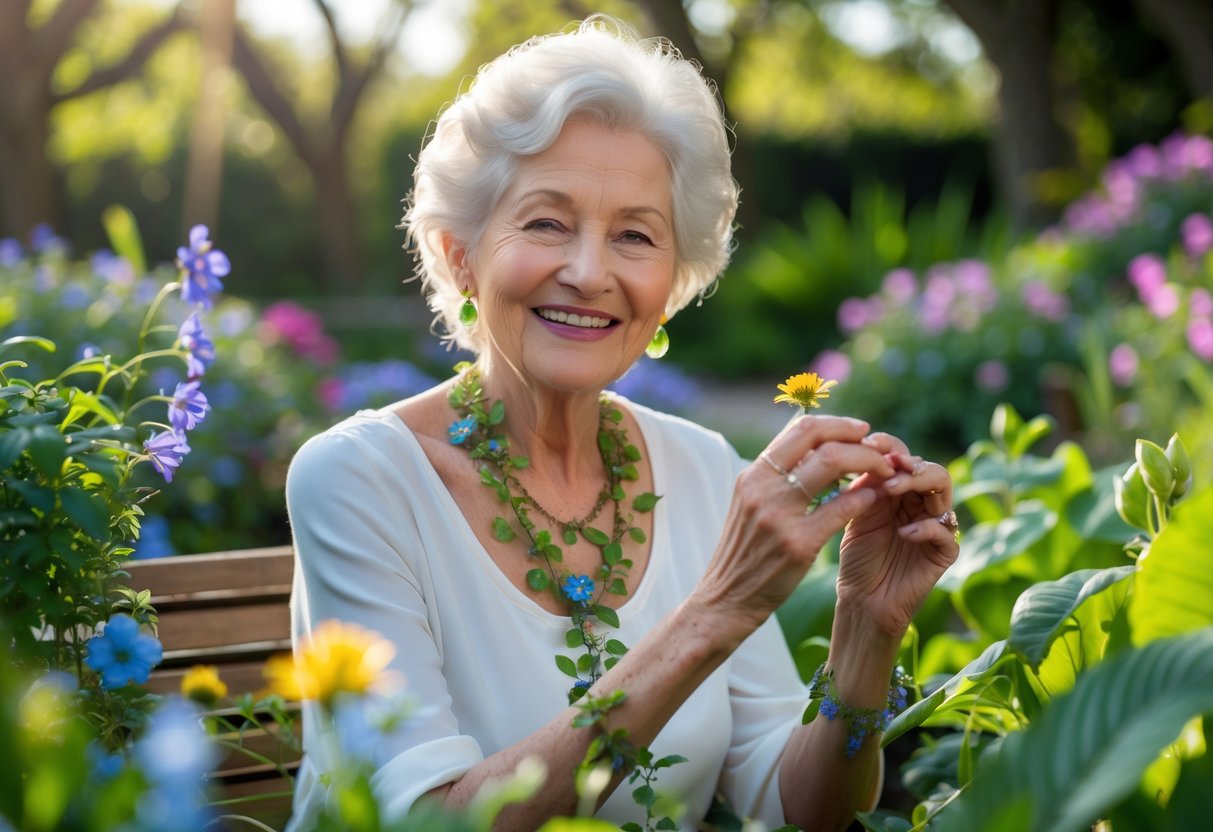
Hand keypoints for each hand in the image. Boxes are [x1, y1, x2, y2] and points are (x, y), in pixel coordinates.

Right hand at [693, 416, 893, 636]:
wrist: (725, 600)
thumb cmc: (746, 552)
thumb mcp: (752, 505)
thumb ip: (778, 477)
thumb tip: (818, 448)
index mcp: (752, 475)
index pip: (800, 428)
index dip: (837, 424)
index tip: (860, 430)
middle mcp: (762, 487)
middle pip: (817, 438)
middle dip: (857, 437)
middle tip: (880, 448)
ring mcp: (777, 515)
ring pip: (832, 463)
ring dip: (867, 461)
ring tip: (884, 472)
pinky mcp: (796, 544)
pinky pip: (840, 508)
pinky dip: (863, 497)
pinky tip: (873, 499)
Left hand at [836, 433, 959, 636]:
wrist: (863, 600)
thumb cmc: (857, 557)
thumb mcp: (856, 515)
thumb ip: (864, 487)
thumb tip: (869, 452)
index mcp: (900, 491)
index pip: (905, 457)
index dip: (891, 446)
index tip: (870, 442)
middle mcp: (921, 504)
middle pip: (928, 467)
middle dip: (907, 463)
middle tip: (886, 465)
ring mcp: (936, 526)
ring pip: (943, 489)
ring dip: (916, 483)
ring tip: (890, 490)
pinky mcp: (944, 553)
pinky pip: (946, 532)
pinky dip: (926, 527)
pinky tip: (904, 532)